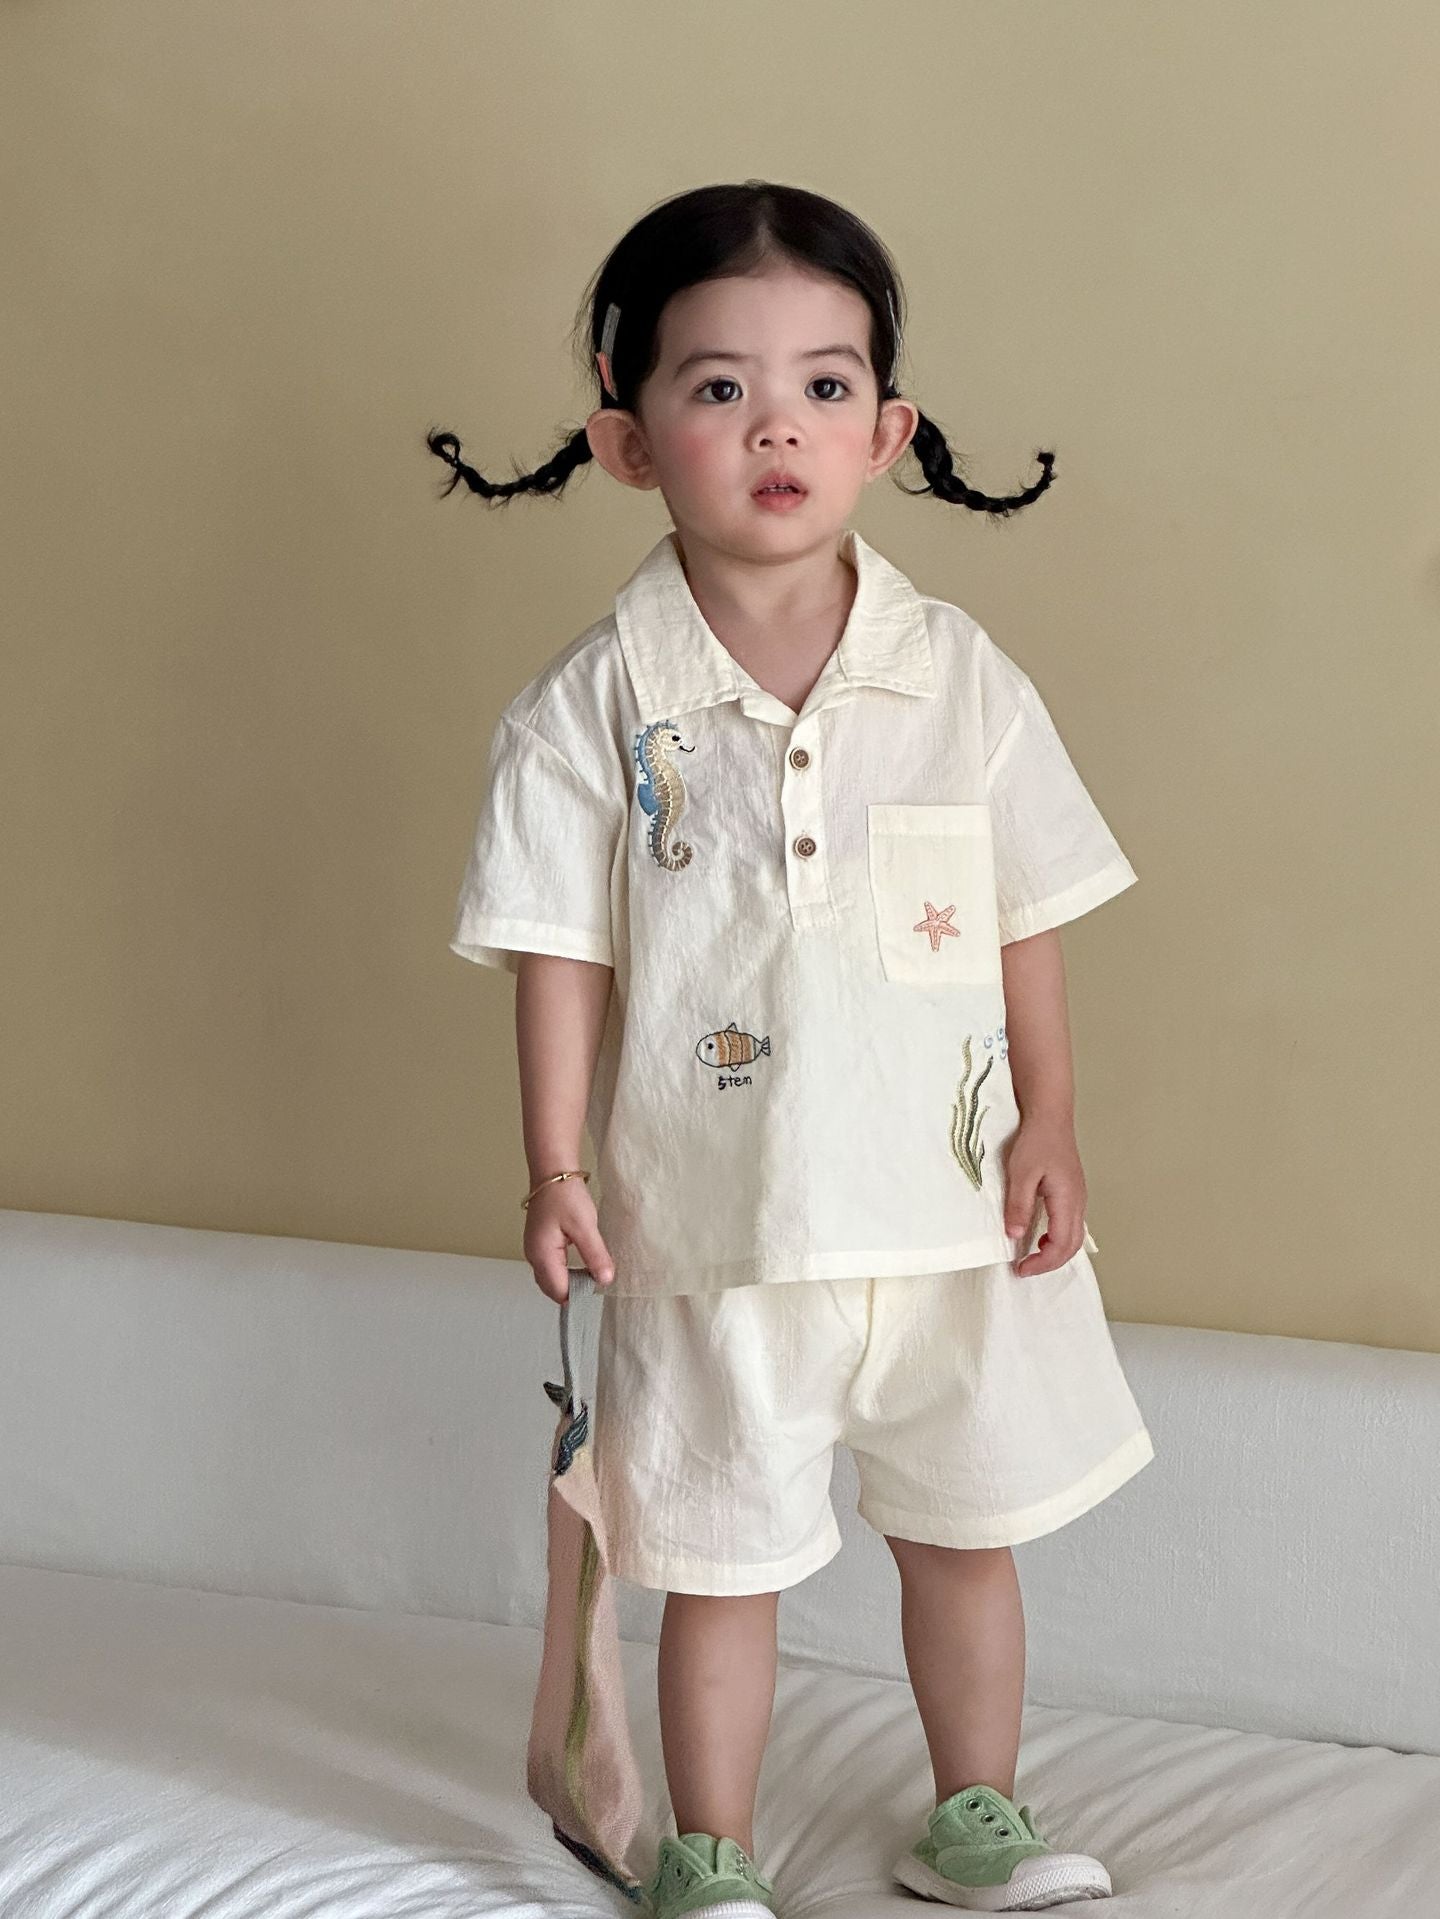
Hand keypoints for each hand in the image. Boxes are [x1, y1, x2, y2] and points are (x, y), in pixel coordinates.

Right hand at [523, 1177, 615, 1302]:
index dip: (579, 1295)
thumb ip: (595, 1256)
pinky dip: (565, 1271)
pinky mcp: (540, 1243)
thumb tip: (605, 1281)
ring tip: (591, 1273)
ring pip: (551, 1279)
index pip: (559, 1291)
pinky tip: (581, 1264)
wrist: (552, 1172)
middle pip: (552, 1289)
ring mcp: (535, 1250)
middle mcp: (534, 1257)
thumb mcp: (585, 1226)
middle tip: (595, 1282)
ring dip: (569, 1281)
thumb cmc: (565, 1195)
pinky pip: (551, 1267)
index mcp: (542, 1255)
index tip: (598, 1288)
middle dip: (573, 1291)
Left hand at [1003, 1114, 1086, 1276]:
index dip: (1042, 1262)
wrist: (1051, 1116)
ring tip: (1031, 1257)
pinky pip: (1071, 1225)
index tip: (1020, 1268)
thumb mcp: (1021, 1173)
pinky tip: (1040, 1237)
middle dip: (1049, 1263)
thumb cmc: (1036, 1141)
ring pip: (1074, 1236)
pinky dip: (1057, 1239)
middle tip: (1024, 1269)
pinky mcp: (1073, 1192)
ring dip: (1055, 1252)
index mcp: (1068, 1200)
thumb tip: (1014, 1235)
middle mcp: (1078, 1202)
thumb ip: (1019, 1206)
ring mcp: (1078, 1197)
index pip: (1061, 1244)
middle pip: (1072, 1246)